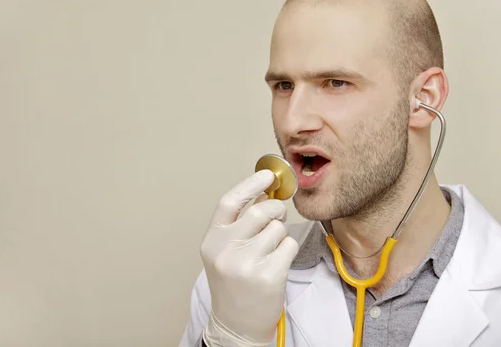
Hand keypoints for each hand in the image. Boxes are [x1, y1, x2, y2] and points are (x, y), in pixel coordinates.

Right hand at [200, 169, 298, 346]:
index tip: (268, 175)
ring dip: (281, 233)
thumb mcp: (225, 251)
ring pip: (278, 228)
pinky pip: (289, 246)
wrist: (237, 324)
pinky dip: (288, 249)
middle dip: (276, 208)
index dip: (250, 184)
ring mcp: (246, 264)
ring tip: (272, 249)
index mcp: (212, 240)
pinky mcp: (268, 276)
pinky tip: (278, 262)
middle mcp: (225, 251)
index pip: (229, 201)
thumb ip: (239, 223)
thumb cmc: (234, 284)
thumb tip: (262, 194)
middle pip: (260, 211)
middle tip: (278, 214)